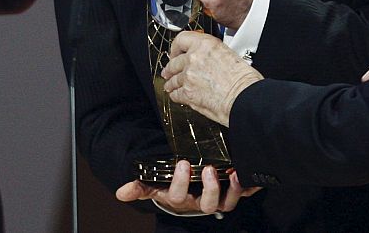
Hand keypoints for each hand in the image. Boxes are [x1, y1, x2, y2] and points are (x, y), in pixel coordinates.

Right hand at [115, 160, 259, 214]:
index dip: (180, 183)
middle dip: (209, 188)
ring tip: (232, 172)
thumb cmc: (173, 185)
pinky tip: (245, 173)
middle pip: (207, 205)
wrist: (190, 190)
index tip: (182, 163)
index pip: (179, 197)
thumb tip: (121, 193)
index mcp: (181, 199)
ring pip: (227, 203)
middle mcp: (201, 202)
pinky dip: (246, 187)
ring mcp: (218, 199)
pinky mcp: (232, 192)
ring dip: (232, 190)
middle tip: (208, 170)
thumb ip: (141, 187)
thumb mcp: (156, 186)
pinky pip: (243, 194)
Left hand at [162, 31, 262, 125]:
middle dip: (171, 68)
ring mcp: (188, 76)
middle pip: (174, 62)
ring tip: (171, 86)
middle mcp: (194, 58)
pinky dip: (176, 95)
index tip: (176, 52)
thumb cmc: (243, 79)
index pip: (181, 39)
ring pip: (172, 79)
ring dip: (172, 83)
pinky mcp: (187, 94)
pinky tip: (178, 96)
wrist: (244, 97)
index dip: (176, 47)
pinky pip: (175, 94)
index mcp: (206, 44)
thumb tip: (207, 59)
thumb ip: (212, 54)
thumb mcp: (229, 54)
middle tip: (169, 71)